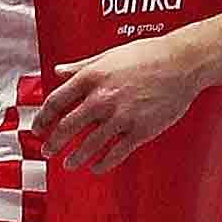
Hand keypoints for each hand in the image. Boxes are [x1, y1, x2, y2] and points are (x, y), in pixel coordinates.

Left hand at [34, 25, 219, 167]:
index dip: (43, 118)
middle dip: (54, 142)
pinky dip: (103, 163)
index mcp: (92, 77)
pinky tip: (97, 167)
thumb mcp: (108, 55)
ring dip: (76, 157)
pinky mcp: (140, 130)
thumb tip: (59, 71)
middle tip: (47, 150)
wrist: (182, 63)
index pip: (56, 102)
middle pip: (68, 126)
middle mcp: (103, 98)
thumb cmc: (148, 54)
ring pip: (90, 144)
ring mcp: (121, 117)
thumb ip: (81, 66)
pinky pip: (116, 153)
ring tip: (69, 163)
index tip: (38, 127)